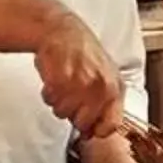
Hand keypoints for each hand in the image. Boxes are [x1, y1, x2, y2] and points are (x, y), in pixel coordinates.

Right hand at [35, 12, 125, 137]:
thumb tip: (94, 132)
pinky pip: (50, 99)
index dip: (97, 130)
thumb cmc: (83, 54)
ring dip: (58, 102)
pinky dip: (48, 92)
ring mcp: (80, 83)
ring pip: (62, 113)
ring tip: (62, 84)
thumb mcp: (106, 77)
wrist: (63, 30)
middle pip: (82, 123)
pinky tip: (54, 78)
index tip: (88, 128)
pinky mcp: (60, 79)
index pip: (111, 125)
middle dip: (73, 114)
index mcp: (115, 88)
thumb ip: (105, 104)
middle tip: (71, 97)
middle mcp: (100, 87)